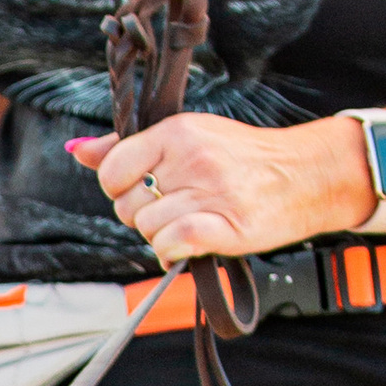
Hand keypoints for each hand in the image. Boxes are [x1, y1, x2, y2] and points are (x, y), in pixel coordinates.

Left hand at [66, 111, 368, 261]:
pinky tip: (188, 246)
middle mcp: (191, 158)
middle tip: (178, 208)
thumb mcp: (187, 138)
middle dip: (144, 216)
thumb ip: (129, 148)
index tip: (144, 191)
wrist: (307, 175)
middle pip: (128, 206)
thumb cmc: (244, 160)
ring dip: (163, 237)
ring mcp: (210, 192)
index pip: (112, 169)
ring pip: (148, 230)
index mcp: (176, 132)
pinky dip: (173, 253)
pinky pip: (172, 245)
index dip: (120, 189)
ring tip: (191, 224)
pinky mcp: (228, 225)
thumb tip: (77, 151)